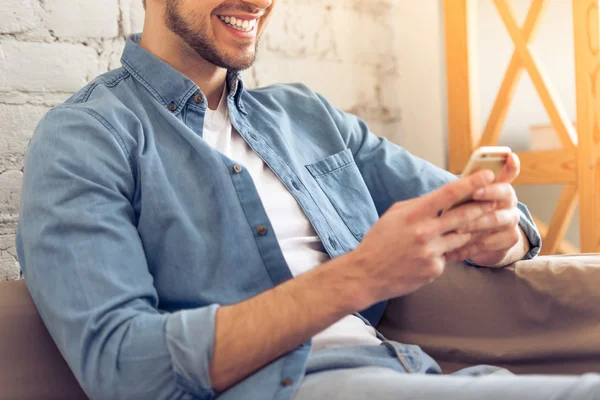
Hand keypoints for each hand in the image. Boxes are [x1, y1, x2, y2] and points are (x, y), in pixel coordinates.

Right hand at [348, 170, 496, 308]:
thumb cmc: (379, 241)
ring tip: (474, 226)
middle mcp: (424, 232)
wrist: (367, 274)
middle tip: (495, 201)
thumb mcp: (394, 215)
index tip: (487, 175)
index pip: (448, 194)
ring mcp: (431, 252)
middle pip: (463, 216)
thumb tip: (442, 197)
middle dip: (482, 207)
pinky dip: (446, 253)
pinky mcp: (434, 269)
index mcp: (413, 214)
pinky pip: (449, 257)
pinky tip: (432, 254)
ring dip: (469, 231)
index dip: (471, 183)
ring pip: (462, 238)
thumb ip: (419, 205)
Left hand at [445, 153, 529, 266]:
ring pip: (497, 218)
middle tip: (474, 193)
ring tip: (457, 228)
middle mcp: (509, 201)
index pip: (510, 172)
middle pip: (505, 192)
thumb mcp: (464, 200)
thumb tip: (449, 188)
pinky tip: (456, 249)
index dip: (511, 165)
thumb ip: (463, 191)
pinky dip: (472, 246)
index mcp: (498, 187)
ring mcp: (512, 220)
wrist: (482, 241)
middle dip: (489, 192)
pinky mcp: (510, 239)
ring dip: (476, 223)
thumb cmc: (467, 213)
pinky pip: (492, 241)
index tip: (510, 156)